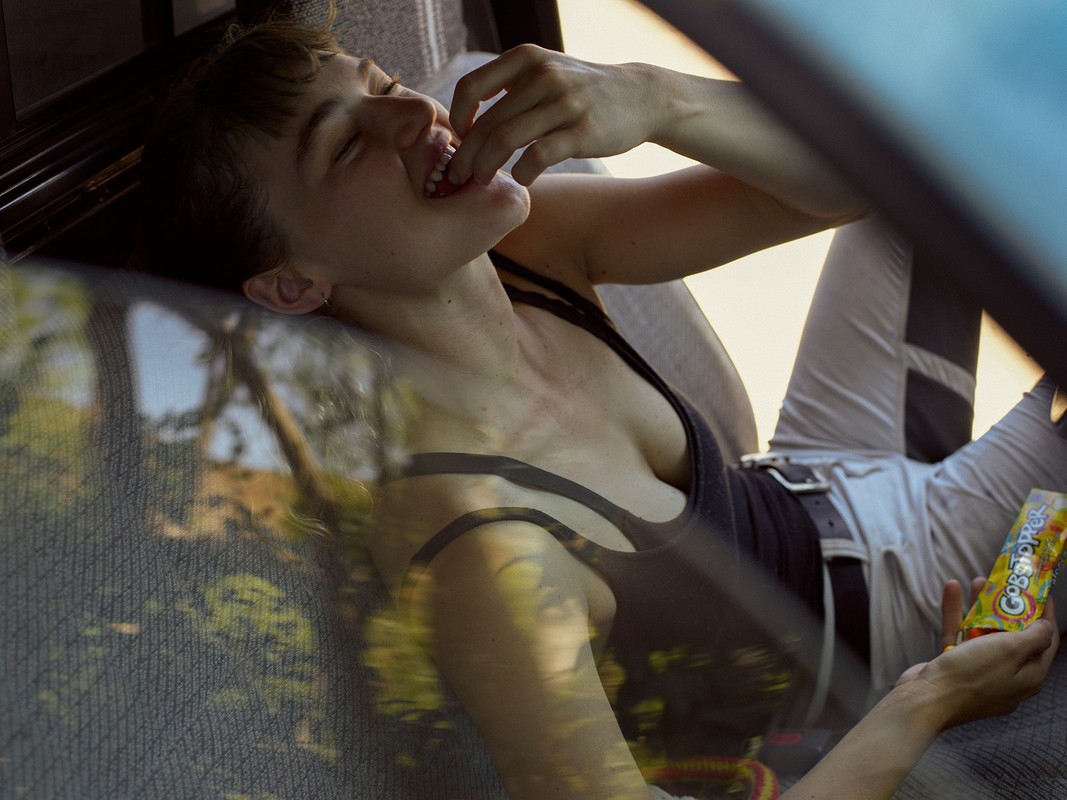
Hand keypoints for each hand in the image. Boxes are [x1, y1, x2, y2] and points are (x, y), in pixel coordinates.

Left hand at [447, 45, 661, 185]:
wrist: (639, 97)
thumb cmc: (581, 92)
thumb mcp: (545, 71)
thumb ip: (508, 86)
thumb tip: (463, 118)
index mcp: (526, 59)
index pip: (470, 87)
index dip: (457, 119)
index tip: (460, 140)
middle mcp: (543, 75)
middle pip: (487, 122)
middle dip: (466, 155)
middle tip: (459, 176)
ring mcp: (565, 103)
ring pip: (507, 140)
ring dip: (487, 167)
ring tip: (483, 180)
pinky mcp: (584, 131)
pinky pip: (539, 156)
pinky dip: (522, 173)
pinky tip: (522, 179)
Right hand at [895, 579, 1058, 729]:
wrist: (926, 699)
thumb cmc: (971, 676)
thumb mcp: (1010, 651)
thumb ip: (1034, 636)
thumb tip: (1046, 626)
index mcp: (1028, 676)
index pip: (1046, 642)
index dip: (1046, 615)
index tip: (1041, 592)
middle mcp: (1007, 676)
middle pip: (1013, 636)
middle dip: (1009, 607)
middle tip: (1005, 585)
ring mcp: (979, 673)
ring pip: (984, 634)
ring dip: (980, 607)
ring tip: (977, 582)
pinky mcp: (955, 667)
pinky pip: (960, 636)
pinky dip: (957, 615)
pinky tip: (952, 591)